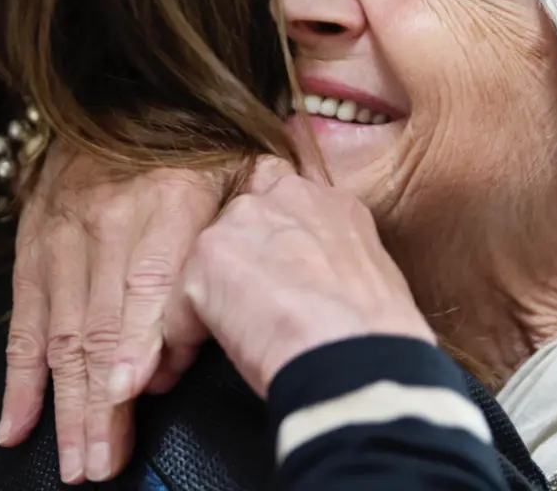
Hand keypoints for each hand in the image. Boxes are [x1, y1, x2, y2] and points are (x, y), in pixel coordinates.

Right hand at [0, 143, 220, 483]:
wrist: (119, 90)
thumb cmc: (197, 135)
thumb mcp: (241, 161)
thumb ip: (246, 222)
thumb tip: (244, 293)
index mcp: (168, 195)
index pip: (148, 278)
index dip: (136, 338)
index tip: (130, 390)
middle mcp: (108, 217)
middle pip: (101, 321)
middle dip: (99, 399)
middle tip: (103, 459)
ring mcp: (63, 234)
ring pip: (61, 331)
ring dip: (65, 402)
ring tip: (74, 458)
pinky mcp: (33, 244)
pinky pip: (23, 318)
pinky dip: (18, 376)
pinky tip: (18, 423)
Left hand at [163, 157, 434, 397]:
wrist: (361, 361)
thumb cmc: (376, 339)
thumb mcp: (370, 275)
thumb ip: (331, 260)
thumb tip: (314, 285)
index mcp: (330, 201)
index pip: (283, 207)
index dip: (271, 248)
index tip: (273, 282)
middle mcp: (285, 195)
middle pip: (236, 228)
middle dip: (236, 270)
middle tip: (248, 316)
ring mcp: (243, 222)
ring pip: (205, 265)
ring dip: (210, 302)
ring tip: (227, 342)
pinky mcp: (209, 258)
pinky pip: (180, 305)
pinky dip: (185, 336)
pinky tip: (202, 360)